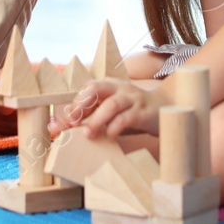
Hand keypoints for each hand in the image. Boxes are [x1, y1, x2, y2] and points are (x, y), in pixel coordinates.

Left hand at [48, 78, 163, 138]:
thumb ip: (93, 116)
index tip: (56, 124)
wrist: (166, 107)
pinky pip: (128, 118)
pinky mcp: (143, 112)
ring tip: (88, 134)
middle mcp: (119, 88)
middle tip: (70, 123)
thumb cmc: (133, 111)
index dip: (70, 106)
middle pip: (95, 89)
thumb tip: (66, 128)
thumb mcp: (112, 110)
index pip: (85, 91)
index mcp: (108, 86)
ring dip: (97, 120)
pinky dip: (116, 127)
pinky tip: (111, 136)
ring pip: (111, 104)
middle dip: (79, 106)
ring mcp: (132, 99)